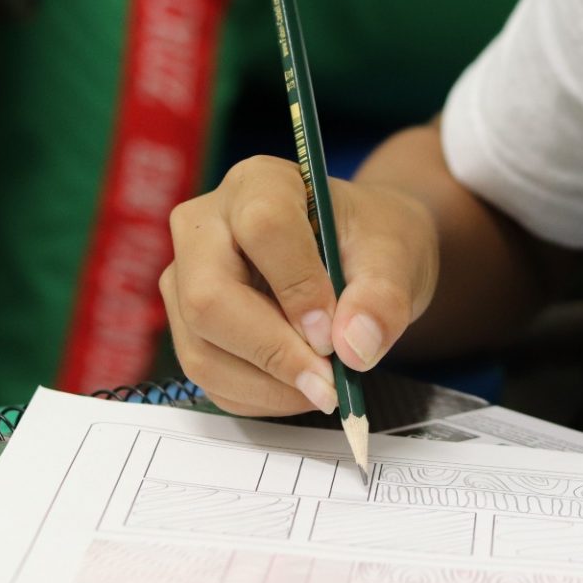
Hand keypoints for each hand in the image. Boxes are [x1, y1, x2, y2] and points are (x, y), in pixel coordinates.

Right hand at [161, 155, 438, 415]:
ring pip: (202, 348)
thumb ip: (383, 297)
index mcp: (259, 184)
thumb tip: (355, 347)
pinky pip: (207, 376)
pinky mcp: (188, 324)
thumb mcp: (396, 257)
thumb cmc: (370, 242)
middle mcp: (205, 225)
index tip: (334, 334)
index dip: (297, 288)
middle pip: (209, 298)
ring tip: (324, 389)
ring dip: (267, 386)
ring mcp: (186, 277)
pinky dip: (258, 397)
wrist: (356, 256)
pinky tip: (299, 389)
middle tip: (328, 385)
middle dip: (272, 353)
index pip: (262, 228)